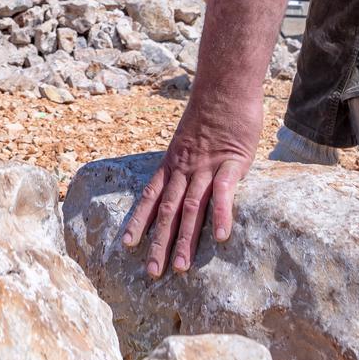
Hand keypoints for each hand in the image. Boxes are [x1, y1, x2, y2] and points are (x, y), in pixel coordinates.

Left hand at [121, 92, 259, 276]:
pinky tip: (222, 237)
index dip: (139, 221)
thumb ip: (187, 158)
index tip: (127, 246)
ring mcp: (206, 166)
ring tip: (181, 267)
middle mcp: (184, 168)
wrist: (224, 86)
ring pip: (191, 208)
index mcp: (173, 163)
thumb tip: (185, 176)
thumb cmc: (210, 110)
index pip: (150, 197)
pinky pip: (224, 192)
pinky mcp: (231, 162)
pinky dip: (221, 214)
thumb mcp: (188, 137)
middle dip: (159, 243)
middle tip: (152, 273)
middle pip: (168, 211)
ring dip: (186, 239)